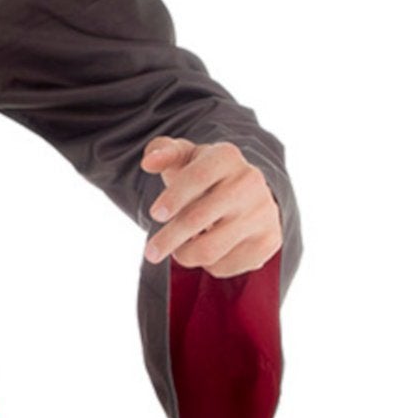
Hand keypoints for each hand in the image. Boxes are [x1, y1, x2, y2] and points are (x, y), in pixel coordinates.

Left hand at [140, 136, 281, 276]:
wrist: (248, 195)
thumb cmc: (204, 176)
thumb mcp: (184, 157)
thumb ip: (162, 151)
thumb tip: (149, 162)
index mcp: (226, 157)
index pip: (198, 176)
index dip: (174, 197)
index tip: (154, 215)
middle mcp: (249, 182)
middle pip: (198, 218)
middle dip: (168, 239)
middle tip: (151, 253)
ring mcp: (262, 213)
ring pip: (210, 249)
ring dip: (185, 255)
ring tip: (180, 250)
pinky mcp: (269, 241)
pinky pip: (226, 266)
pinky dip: (209, 265)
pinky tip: (210, 250)